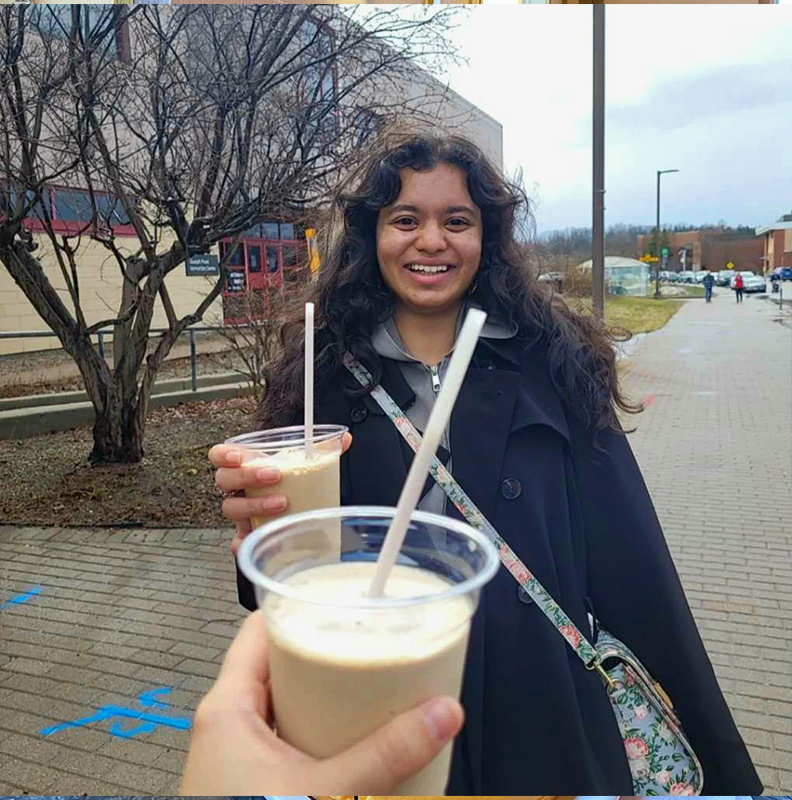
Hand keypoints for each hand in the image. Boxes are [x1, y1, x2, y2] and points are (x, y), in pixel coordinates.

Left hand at [180, 610, 463, 794]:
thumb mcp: (325, 793)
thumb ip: (385, 754)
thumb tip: (448, 711)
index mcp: (226, 705)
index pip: (259, 629)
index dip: (299, 606)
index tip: (346, 600)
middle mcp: (226, 721)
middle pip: (276, 662)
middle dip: (323, 649)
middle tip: (372, 638)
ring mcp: (235, 754)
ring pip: (282, 702)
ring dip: (322, 691)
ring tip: (371, 679)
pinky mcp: (249, 781)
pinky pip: (284, 737)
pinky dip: (316, 727)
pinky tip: (351, 734)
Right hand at [209, 432, 352, 555]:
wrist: (292, 507)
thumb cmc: (289, 482)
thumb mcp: (302, 464)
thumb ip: (322, 450)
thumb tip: (346, 438)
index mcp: (245, 465)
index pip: (220, 455)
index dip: (225, 455)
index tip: (241, 456)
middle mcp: (237, 488)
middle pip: (224, 480)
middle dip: (247, 476)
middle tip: (275, 475)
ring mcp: (239, 511)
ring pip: (231, 508)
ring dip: (254, 505)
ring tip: (282, 503)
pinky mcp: (245, 533)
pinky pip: (236, 540)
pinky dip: (242, 542)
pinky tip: (254, 540)